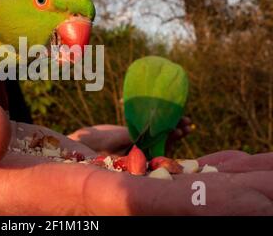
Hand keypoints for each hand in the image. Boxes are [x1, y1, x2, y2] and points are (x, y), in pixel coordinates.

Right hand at [0, 83, 272, 214]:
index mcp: (29, 191)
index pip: (119, 204)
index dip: (184, 203)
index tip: (250, 198)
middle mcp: (62, 199)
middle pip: (153, 205)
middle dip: (219, 198)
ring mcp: (74, 189)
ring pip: (153, 190)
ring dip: (209, 181)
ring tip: (263, 171)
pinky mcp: (79, 174)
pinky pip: (137, 174)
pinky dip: (175, 166)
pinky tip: (205, 159)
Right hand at [68, 117, 192, 154]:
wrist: (85, 142)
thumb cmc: (96, 144)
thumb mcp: (112, 141)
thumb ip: (128, 137)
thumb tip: (145, 133)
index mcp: (139, 159)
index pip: (160, 149)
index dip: (171, 139)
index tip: (180, 129)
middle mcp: (143, 154)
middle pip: (164, 143)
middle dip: (176, 132)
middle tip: (188, 122)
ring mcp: (141, 146)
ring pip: (160, 137)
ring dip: (172, 126)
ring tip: (184, 118)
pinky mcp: (138, 138)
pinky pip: (152, 131)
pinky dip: (160, 122)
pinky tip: (169, 114)